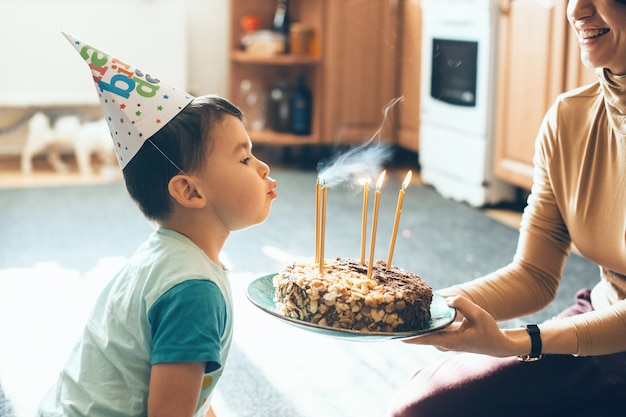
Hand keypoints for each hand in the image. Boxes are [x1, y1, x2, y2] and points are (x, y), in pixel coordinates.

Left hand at [403, 295, 524, 356]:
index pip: (425, 339)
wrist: (496, 345)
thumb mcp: (479, 315)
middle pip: (420, 336)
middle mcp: (443, 343)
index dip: (410, 336)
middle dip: (407, 329)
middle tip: (391, 318)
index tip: (395, 335)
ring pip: (424, 333)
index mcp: (450, 341)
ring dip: (414, 325)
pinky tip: (414, 314)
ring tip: (399, 314)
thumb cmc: (489, 331)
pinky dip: (423, 323)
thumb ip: (463, 305)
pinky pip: (430, 330)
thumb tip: (446, 300)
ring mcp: (443, 342)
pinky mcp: (444, 337)